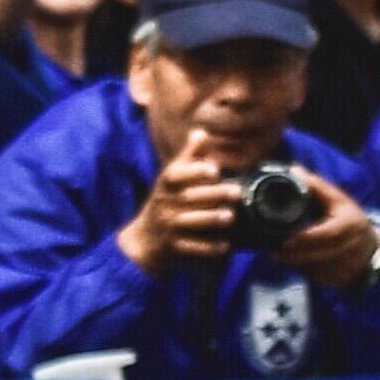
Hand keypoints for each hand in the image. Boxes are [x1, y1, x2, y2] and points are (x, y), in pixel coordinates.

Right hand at [116, 144, 246, 273]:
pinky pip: (191, 247)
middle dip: (213, 195)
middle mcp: (165, 203)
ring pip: (190, 222)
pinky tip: (225, 245)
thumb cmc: (164, 201)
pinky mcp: (173, 247)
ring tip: (230, 216)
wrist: (144, 239)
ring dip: (211, 219)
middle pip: (189, 197)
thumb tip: (201, 131)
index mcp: (167, 185)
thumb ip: (189, 157)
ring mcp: (168, 226)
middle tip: (236, 192)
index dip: (194, 171)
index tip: (214, 170)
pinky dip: (208, 247)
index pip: (177, 174)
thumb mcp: (172, 178)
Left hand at [274, 173, 379, 290]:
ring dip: (295, 264)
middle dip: (293, 255)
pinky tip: (292, 263)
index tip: (286, 240)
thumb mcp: (338, 199)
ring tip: (277, 256)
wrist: (371, 250)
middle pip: (318, 255)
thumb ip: (316, 186)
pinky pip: (317, 278)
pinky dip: (302, 271)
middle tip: (272, 251)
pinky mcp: (339, 280)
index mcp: (350, 225)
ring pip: (315, 268)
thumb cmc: (351, 219)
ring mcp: (346, 266)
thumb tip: (293, 171)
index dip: (305, 238)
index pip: (326, 234)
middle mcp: (351, 247)